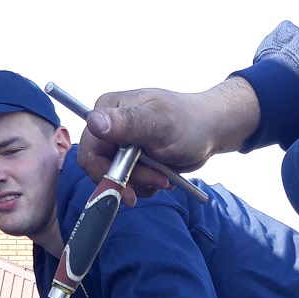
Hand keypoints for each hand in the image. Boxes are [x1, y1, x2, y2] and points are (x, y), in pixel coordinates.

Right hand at [77, 77, 260, 195]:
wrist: (210, 131)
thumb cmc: (188, 121)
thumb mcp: (159, 123)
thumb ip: (128, 123)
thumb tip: (94, 122)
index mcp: (108, 110)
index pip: (89, 150)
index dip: (102, 172)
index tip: (125, 187)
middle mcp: (110, 127)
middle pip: (100, 168)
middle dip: (127, 181)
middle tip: (156, 182)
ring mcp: (121, 144)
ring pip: (115, 178)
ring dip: (140, 184)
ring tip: (164, 176)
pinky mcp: (132, 160)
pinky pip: (128, 182)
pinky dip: (145, 185)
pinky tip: (162, 177)